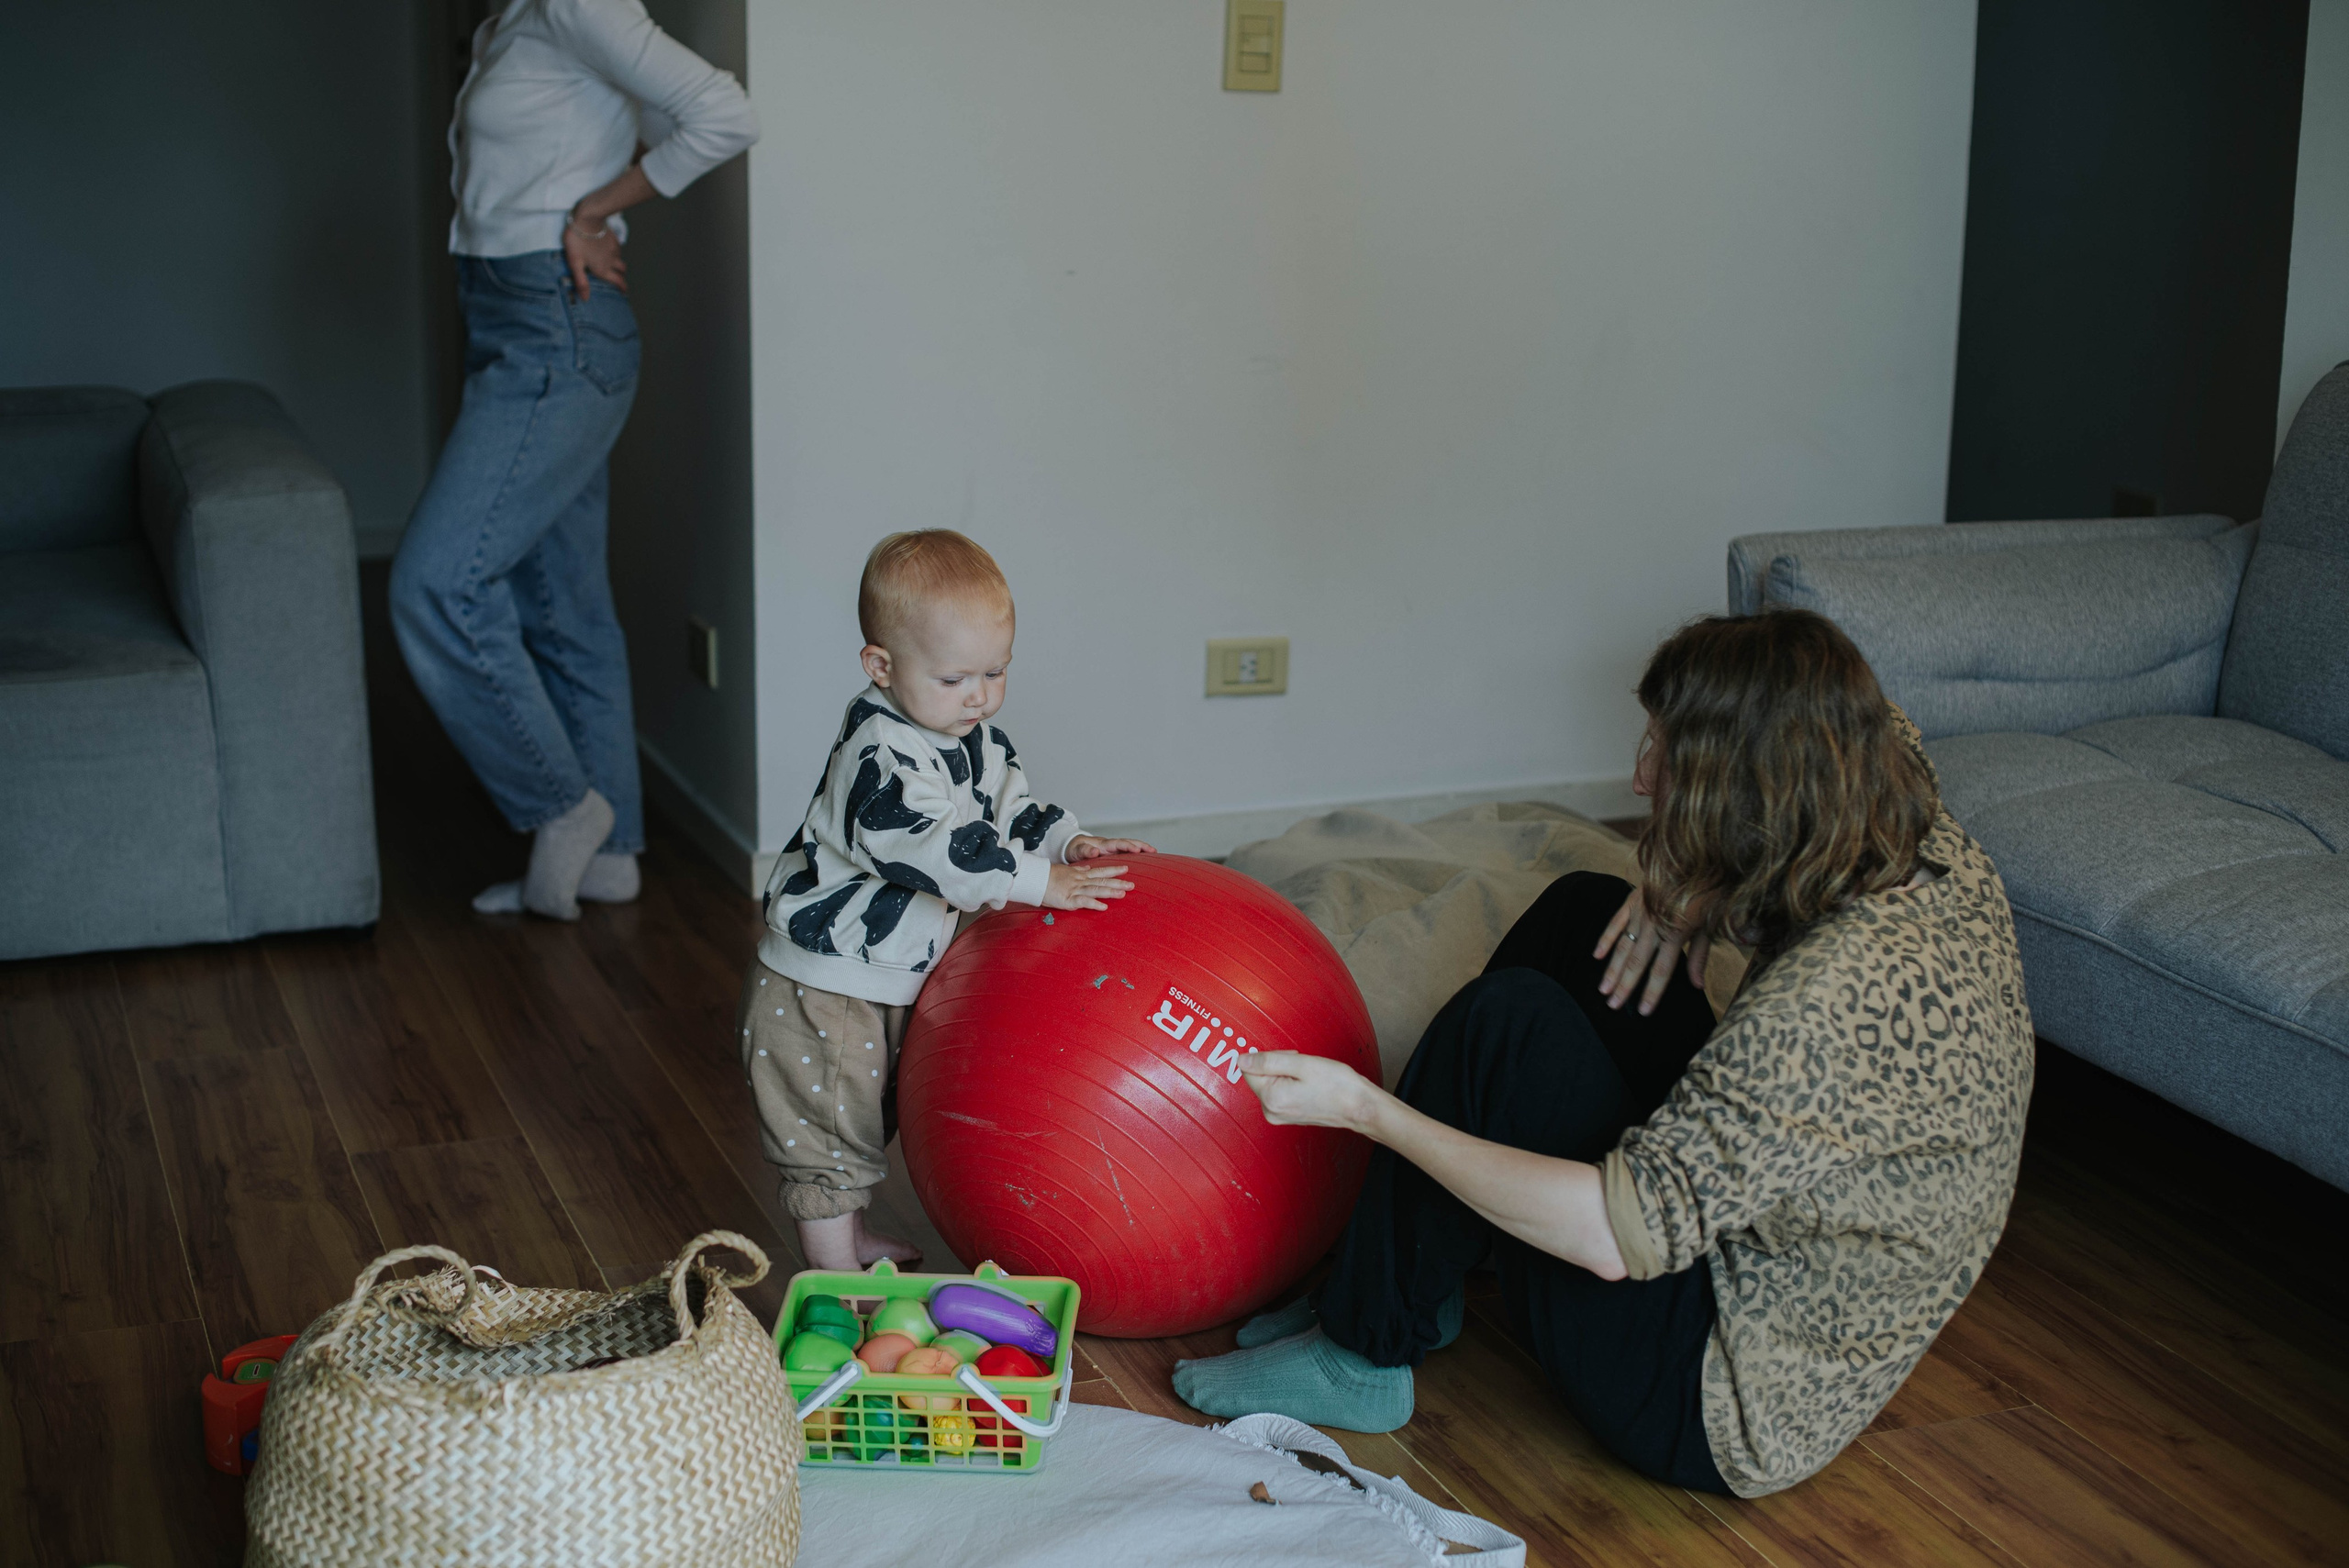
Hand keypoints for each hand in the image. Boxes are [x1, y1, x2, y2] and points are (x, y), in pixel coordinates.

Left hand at [562, 212, 627, 300]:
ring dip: (617, 263)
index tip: (624, 292)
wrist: (587, 218)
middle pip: (622, 271)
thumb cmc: (578, 241)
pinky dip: (614, 251)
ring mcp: (613, 248)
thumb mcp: (575, 263)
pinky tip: (607, 248)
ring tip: (610, 263)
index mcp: (603, 269)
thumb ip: (581, 281)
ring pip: (619, 259)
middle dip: (621, 276)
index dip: (622, 288)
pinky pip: (616, 247)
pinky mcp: (613, 238)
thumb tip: (585, 299)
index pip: (618, 281)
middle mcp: (611, 261)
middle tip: (618, 278)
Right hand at [1043, 861, 1133, 911]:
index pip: (1100, 871)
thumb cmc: (1048, 876)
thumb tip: (1089, 868)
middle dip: (1118, 882)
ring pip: (1096, 889)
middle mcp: (1080, 880)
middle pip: (1102, 881)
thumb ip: (1079, 870)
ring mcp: (1075, 889)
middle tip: (1132, 884)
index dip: (1113, 870)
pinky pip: (1083, 901)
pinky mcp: (1068, 899)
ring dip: (1110, 892)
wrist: (1035, 878)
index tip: (1126, 868)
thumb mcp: (1066, 870)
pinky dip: (1094, 904)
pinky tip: (1104, 907)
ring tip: (1123, 894)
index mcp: (1080, 874)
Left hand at [1067, 835, 1154, 861]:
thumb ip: (1085, 851)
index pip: (1118, 843)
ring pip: (1130, 847)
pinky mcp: (1114, 854)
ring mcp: (1113, 849)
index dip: (1128, 846)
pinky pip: (1127, 853)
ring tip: (1154, 853)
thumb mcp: (1077, 850)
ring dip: (1142, 849)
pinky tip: (1145, 860)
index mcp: (1104, 844)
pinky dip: (1137, 854)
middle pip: (1128, 842)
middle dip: (1141, 845)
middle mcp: (1111, 845)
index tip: (1137, 850)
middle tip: (1153, 850)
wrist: (1074, 848)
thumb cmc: (1075, 849)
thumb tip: (1095, 851)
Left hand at [1240, 1051, 1382, 1133]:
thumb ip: (1268, 1061)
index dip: (1270, 1057)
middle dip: (1278, 1065)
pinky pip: (1280, 1092)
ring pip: (1271, 1083)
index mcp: (1271, 1099)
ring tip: (1309, 1077)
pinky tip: (1309, 1085)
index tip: (1291, 1059)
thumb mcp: (1301, 1064)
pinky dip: (1291, 1084)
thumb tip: (1241, 1059)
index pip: (1250, 1069)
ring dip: (1286, 1074)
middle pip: (1260, 1076)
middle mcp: (1271, 1111)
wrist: (1359, 1107)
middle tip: (1303, 1066)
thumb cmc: (1337, 1086)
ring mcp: (1280, 1116)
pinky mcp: (1288, 1116)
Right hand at [1594, 886, 1709, 1015]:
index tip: (1642, 1011)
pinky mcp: (1632, 901)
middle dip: (1624, 987)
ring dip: (1612, 970)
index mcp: (1675, 934)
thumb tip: (1697, 985)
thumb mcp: (1709, 926)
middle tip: (1612, 1006)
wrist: (1695, 856)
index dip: (1651, 993)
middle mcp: (1654, 926)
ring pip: (1622, 946)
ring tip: (1602, 989)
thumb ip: (1700, 956)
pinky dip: (1605, 939)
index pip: (1661, 970)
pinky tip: (1597, 956)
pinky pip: (1615, 922)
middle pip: (1636, 962)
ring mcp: (1640, 913)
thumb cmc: (1708, 893)